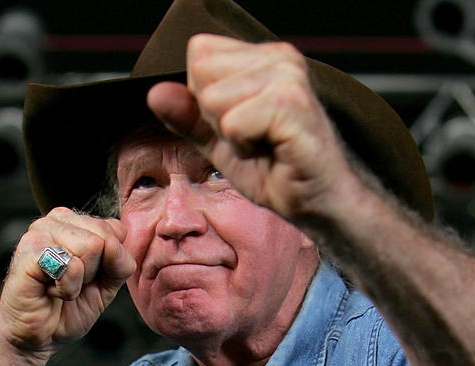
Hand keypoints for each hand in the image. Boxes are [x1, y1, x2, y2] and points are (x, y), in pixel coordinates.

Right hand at [0, 207, 135, 365]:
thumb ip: (120, 262)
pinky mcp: (29, 248)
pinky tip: (49, 290)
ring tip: (58, 286)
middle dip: (94, 271)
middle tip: (70, 283)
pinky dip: (67, 288)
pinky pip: (71, 264)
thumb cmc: (67, 308)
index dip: (109, 263)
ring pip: (91, 247)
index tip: (86, 276)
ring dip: (79, 280)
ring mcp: (41, 231)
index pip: (116, 230)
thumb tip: (113, 245)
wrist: (38, 337)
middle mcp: (58, 220)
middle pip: (105, 237)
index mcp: (77, 222)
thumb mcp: (108, 284)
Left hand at [147, 34, 354, 219]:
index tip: (239, 125)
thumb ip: (187, 116)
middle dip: (215, 117)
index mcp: (263, 57)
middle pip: (201, 73)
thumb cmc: (275, 169)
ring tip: (263, 145)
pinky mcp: (292, 106)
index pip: (199, 54)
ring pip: (213, 99)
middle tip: (252, 138)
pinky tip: (271, 152)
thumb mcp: (218, 142)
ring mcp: (288, 78)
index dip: (205, 98)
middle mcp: (279, 58)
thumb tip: (156, 93)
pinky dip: (243, 148)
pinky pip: (232, 123)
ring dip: (231, 136)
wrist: (318, 201)